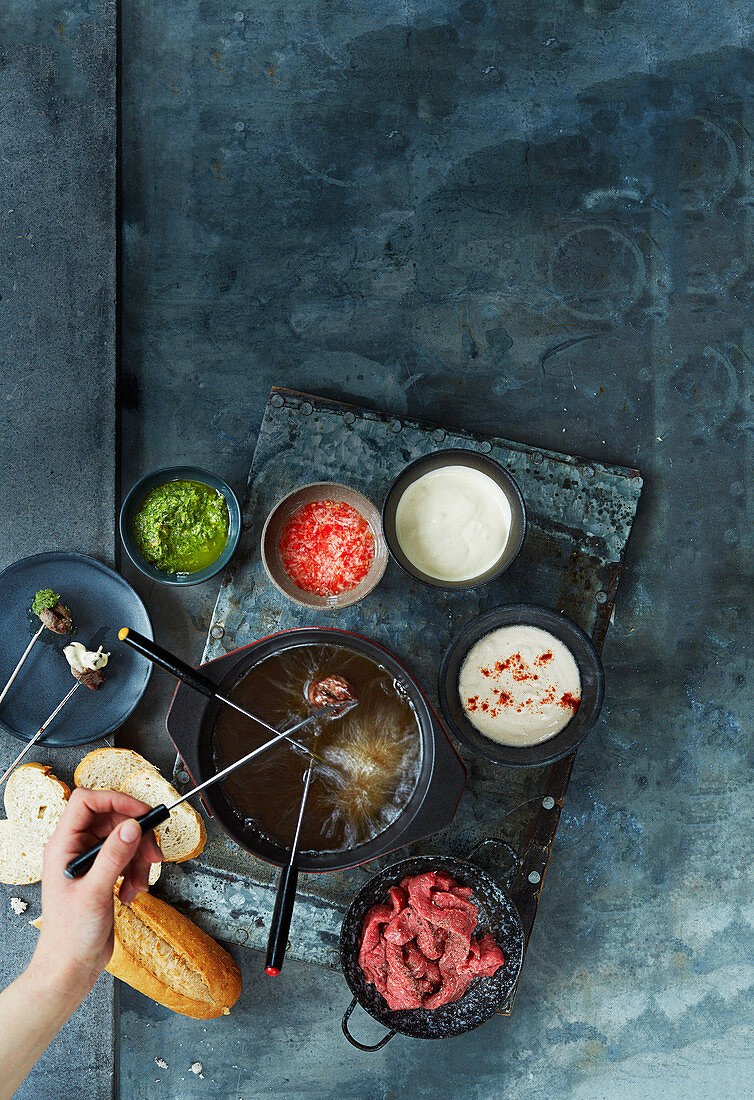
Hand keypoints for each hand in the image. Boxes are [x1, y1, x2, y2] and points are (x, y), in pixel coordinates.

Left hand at [30, 788, 162, 998]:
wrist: (71, 968)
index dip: (115, 800)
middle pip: (112, 819)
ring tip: (139, 882)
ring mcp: (90, 862)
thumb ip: (114, 856)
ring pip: (124, 839)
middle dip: (136, 835)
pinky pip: (126, 858)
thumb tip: (131, 826)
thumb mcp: (94, 893)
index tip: (140, 813)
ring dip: (138, 858)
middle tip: (151, 853)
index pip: (87, 802)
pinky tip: (131, 892)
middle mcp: (75, 850)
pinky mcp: (102, 875)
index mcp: (62, 846)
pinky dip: (136, 872)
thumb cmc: (68, 937)